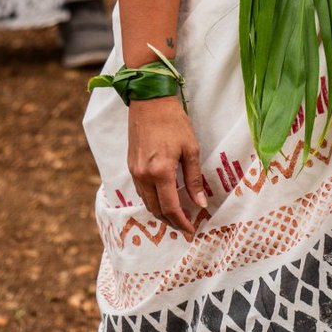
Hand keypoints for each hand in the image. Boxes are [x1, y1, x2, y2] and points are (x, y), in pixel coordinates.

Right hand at [127, 95, 206, 234]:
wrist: (149, 101)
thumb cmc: (174, 121)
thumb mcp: (191, 148)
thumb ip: (194, 178)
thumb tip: (200, 204)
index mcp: (160, 171)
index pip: (171, 207)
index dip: (182, 222)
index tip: (191, 230)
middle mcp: (144, 176)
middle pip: (156, 210)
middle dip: (171, 221)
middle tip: (185, 226)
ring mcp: (134, 172)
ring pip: (147, 203)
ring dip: (161, 213)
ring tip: (177, 216)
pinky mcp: (130, 166)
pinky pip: (141, 191)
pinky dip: (152, 200)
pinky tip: (163, 199)